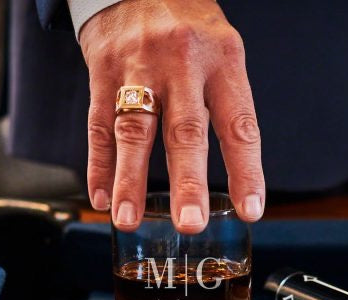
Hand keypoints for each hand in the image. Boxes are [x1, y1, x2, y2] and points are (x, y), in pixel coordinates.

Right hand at [79, 0, 264, 233]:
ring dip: (130, 180)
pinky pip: (98, 124)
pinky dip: (99, 164)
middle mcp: (181, 65)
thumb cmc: (191, 28)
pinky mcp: (102, 72)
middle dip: (187, 183)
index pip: (239, 126)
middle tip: (189, 223)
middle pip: (184, 131)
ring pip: (133, 130)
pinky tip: (101, 197)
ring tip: (129, 219)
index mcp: (222, 61)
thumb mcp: (223, 53)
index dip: (246, 171)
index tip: (250, 211)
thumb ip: (226, 106)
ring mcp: (138, 69)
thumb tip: (235, 176)